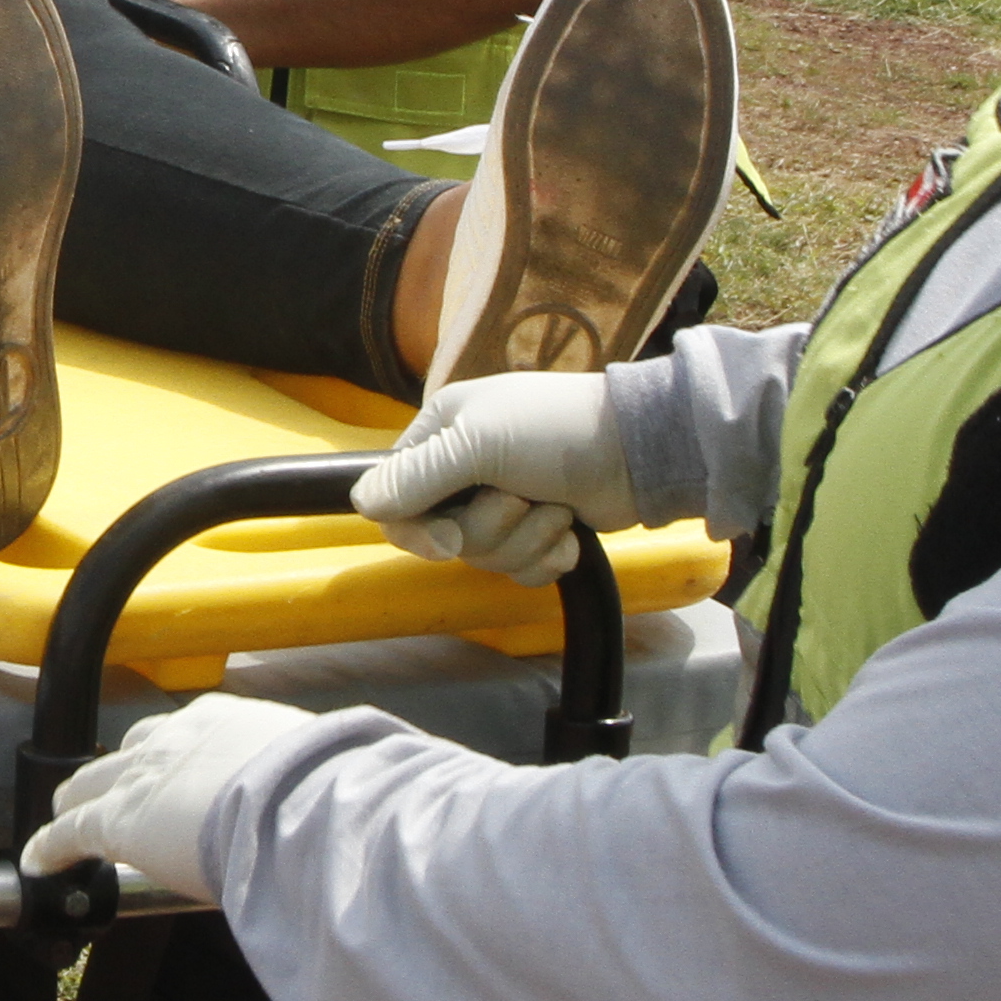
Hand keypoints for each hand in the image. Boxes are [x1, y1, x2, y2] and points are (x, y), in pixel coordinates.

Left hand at [16, 693, 313, 902]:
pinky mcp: (114, 820)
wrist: (293, 802)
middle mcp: (171, 738)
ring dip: (78, 804)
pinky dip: (50, 848)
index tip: (175, 780)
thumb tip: (328, 794)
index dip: (168, 761)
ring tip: (67, 825)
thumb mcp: (310, 769)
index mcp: (219, 721)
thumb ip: (299, 778)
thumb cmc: (316, 791)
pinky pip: (67, 832)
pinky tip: (38, 863)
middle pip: (124, 752)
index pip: (179, 735)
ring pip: (87, 785)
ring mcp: (138, 777)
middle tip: (117, 801)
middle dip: (115, 776)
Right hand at [354, 373, 640, 583]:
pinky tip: (570, 532)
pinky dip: (548, 556)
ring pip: (484, 557)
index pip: (396, 500)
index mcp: (442, 435)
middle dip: (491, 531)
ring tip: (557, 509)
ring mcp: (504, 502)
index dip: (418, 532)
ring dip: (526, 541)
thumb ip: (417, 476)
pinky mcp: (538, 531)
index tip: (449, 542)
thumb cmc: (556, 431)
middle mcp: (466, 468)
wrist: (639, 451)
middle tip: (523, 500)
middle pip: (443, 537)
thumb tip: (361, 504)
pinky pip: (520, 569)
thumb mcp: (479, 444)